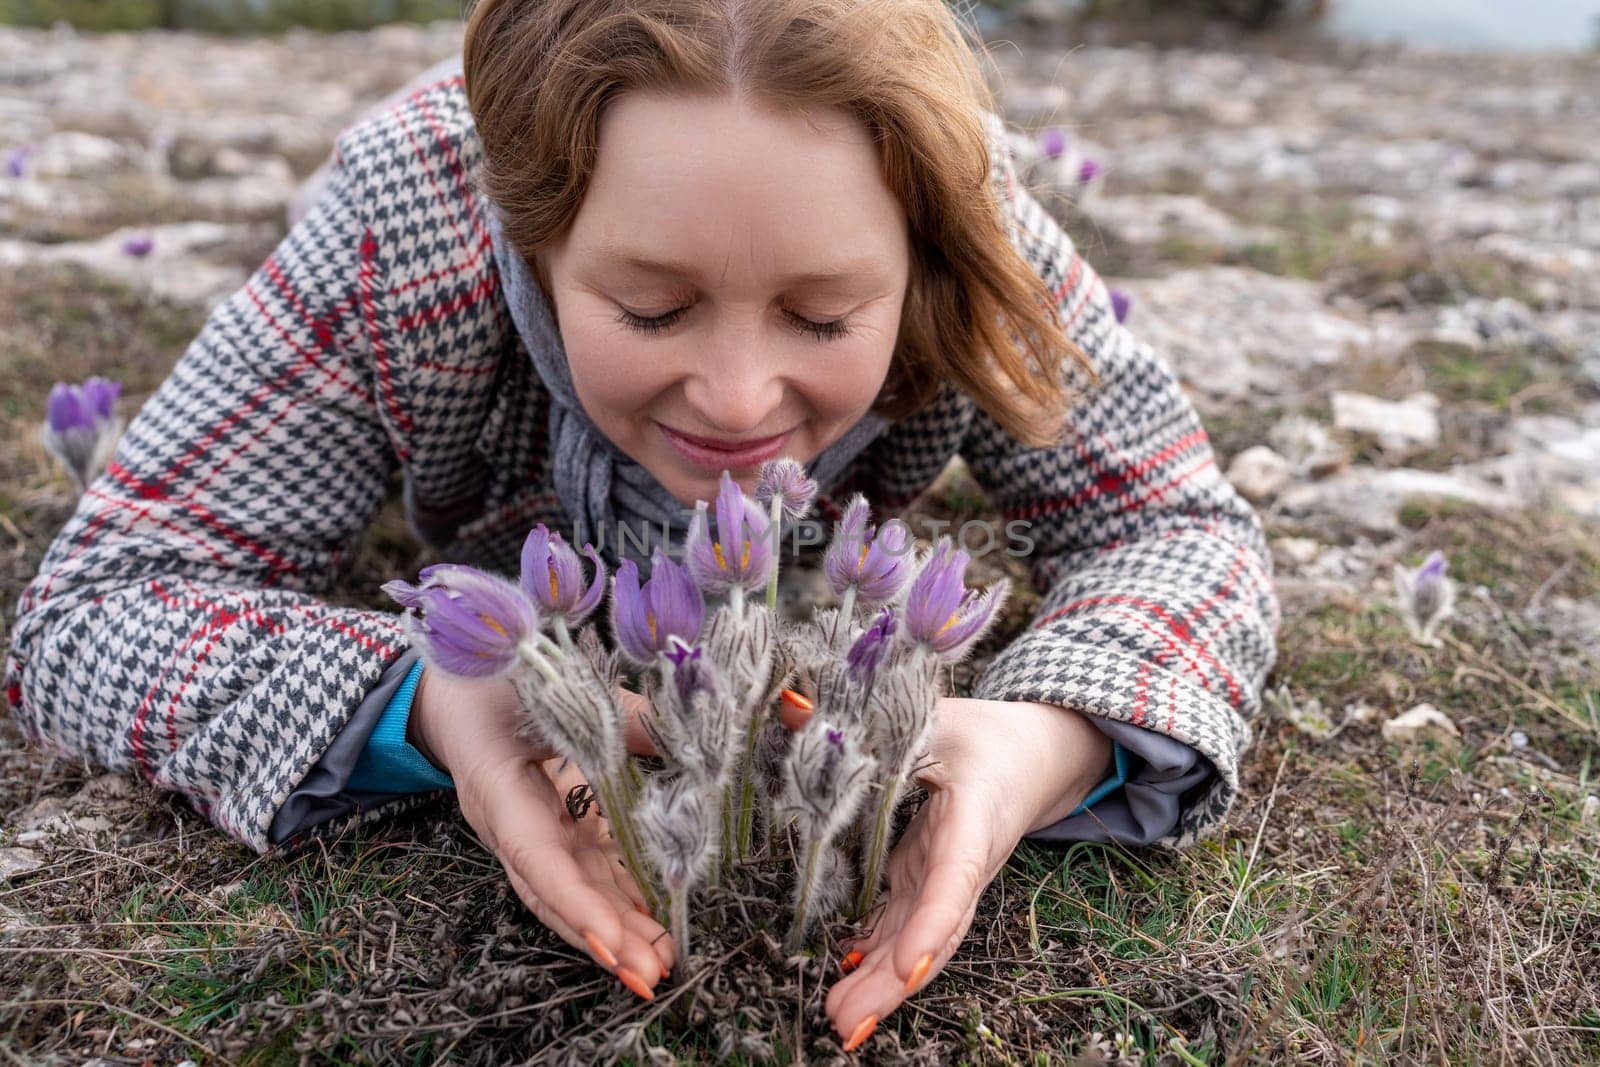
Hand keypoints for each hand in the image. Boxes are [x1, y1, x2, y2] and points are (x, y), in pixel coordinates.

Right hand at [409, 666, 672, 999]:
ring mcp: (528, 829)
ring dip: (616, 928)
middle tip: (654, 975)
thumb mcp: (547, 681)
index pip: (536, 857)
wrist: (447, 685)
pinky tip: (654, 922)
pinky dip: (617, 898)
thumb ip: (617, 712)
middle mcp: (509, 823)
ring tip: (661, 963)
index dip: (574, 902)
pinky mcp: (549, 826)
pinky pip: (583, 868)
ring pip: (573, 889)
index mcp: (497, 789)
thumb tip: (687, 734)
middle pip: (556, 892)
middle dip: (604, 936)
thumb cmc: (488, 674)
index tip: (611, 943)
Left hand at [824, 697, 1112, 1048]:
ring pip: (916, 941)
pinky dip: (877, 960)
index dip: (931, 922)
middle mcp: (963, 864)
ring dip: (881, 985)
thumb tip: (793, 706)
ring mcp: (944, 880)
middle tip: (847, 1022)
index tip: (907, 963)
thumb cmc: (978, 733)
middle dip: (893, 982)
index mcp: (972, 819)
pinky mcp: (926, 883)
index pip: (955, 878)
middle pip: (932, 933)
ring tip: (839, 1022)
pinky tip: (845, 986)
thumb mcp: (930, 715)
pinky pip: (903, 930)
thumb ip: (865, 715)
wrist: (1027, 758)